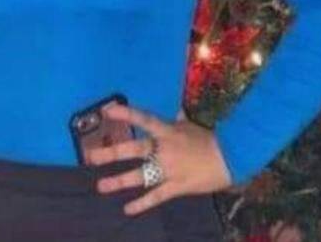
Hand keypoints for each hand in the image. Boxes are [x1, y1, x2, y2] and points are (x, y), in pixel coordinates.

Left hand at [84, 103, 232, 215]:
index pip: (144, 120)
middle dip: (111, 153)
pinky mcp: (177, 187)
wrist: (231, 157)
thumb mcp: (191, 126)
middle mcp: (165, 149)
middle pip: (134, 150)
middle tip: (90, 157)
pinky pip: (156, 196)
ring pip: (140, 176)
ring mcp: (169, 169)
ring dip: (119, 181)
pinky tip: (127, 209)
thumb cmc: (209, 139)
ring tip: (101, 186)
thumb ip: (179, 119)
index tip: (107, 110)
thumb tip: (177, 111)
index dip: (126, 114)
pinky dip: (142, 204)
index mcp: (168, 131)